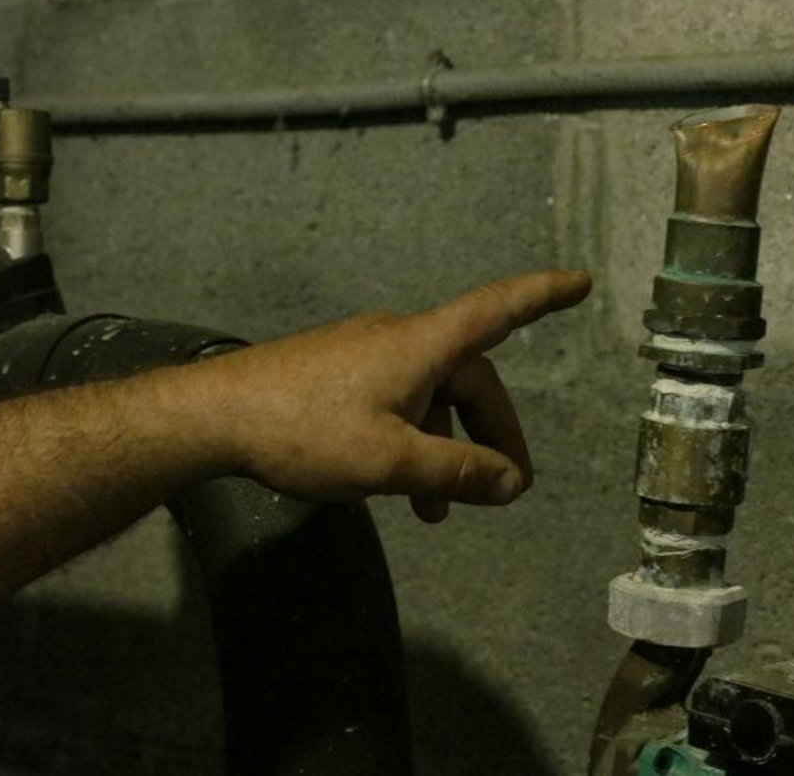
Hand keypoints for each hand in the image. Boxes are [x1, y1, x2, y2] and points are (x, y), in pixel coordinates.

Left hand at [186, 269, 591, 520]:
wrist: (213, 416)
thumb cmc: (304, 432)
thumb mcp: (389, 463)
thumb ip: (455, 473)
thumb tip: (512, 483)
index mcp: (420, 346)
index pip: (496, 311)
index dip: (542, 295)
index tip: (580, 281)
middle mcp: (398, 338)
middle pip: (468, 374)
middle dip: (492, 430)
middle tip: (505, 486)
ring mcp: (364, 354)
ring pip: (429, 394)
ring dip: (447, 445)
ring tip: (439, 511)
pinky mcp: (336, 372)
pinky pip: (397, 399)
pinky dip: (413, 438)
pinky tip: (396, 487)